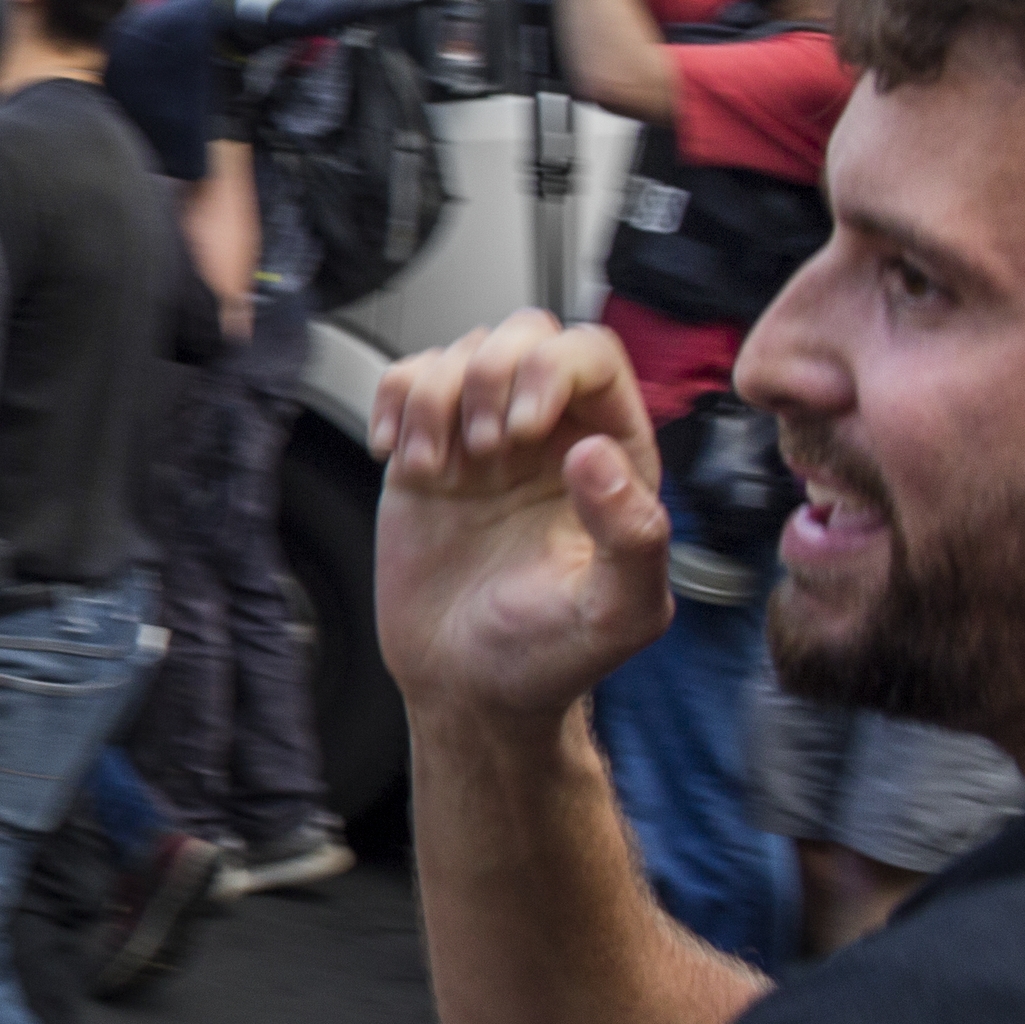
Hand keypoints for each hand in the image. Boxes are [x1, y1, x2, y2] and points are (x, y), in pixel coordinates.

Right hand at [369, 311, 672, 724]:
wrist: (467, 689)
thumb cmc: (550, 658)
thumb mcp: (617, 613)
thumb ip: (633, 536)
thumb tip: (594, 453)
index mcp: (613, 457)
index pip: (591, 355)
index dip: (552, 370)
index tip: (524, 430)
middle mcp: (550, 437)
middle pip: (524, 334)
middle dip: (491, 375)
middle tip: (481, 451)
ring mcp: (482, 441)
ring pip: (458, 353)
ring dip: (434, 399)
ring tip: (435, 471)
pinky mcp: (423, 454)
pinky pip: (403, 383)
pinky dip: (391, 406)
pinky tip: (400, 460)